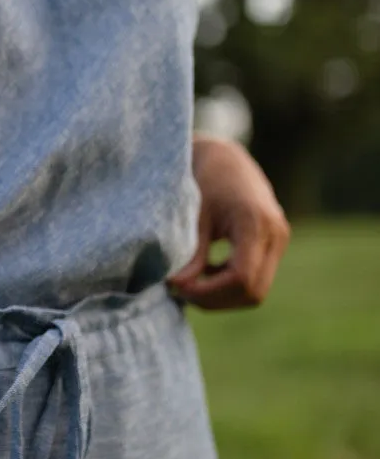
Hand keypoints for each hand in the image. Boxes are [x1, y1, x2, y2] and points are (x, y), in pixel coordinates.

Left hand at [167, 133, 290, 310]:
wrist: (226, 158)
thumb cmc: (206, 179)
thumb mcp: (194, 214)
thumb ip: (191, 252)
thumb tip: (178, 287)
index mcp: (255, 222)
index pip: (241, 278)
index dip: (209, 292)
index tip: (178, 286)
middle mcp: (275, 233)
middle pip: (253, 292)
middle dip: (215, 300)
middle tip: (181, 291)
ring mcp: (279, 240)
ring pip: (256, 291)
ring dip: (222, 295)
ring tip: (190, 281)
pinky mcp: (274, 244)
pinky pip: (256, 279)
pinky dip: (230, 285)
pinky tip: (206, 271)